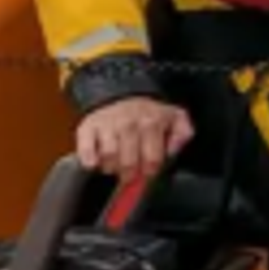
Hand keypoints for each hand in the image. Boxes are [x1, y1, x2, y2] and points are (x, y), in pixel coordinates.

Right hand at [76, 97, 193, 183]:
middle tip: (131, 176)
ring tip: (116, 167)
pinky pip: (85, 150)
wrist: (120, 94)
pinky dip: (89, 160)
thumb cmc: (148, 113)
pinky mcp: (88, 128)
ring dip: (111, 168)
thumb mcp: (175, 118)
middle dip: (131, 175)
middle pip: (129, 162)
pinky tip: (96, 163)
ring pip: (108, 157)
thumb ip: (183, 134)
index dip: (150, 172)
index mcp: (152, 123)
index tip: (148, 174)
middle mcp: (128, 124)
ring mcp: (107, 125)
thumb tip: (174, 149)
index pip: (152, 160)